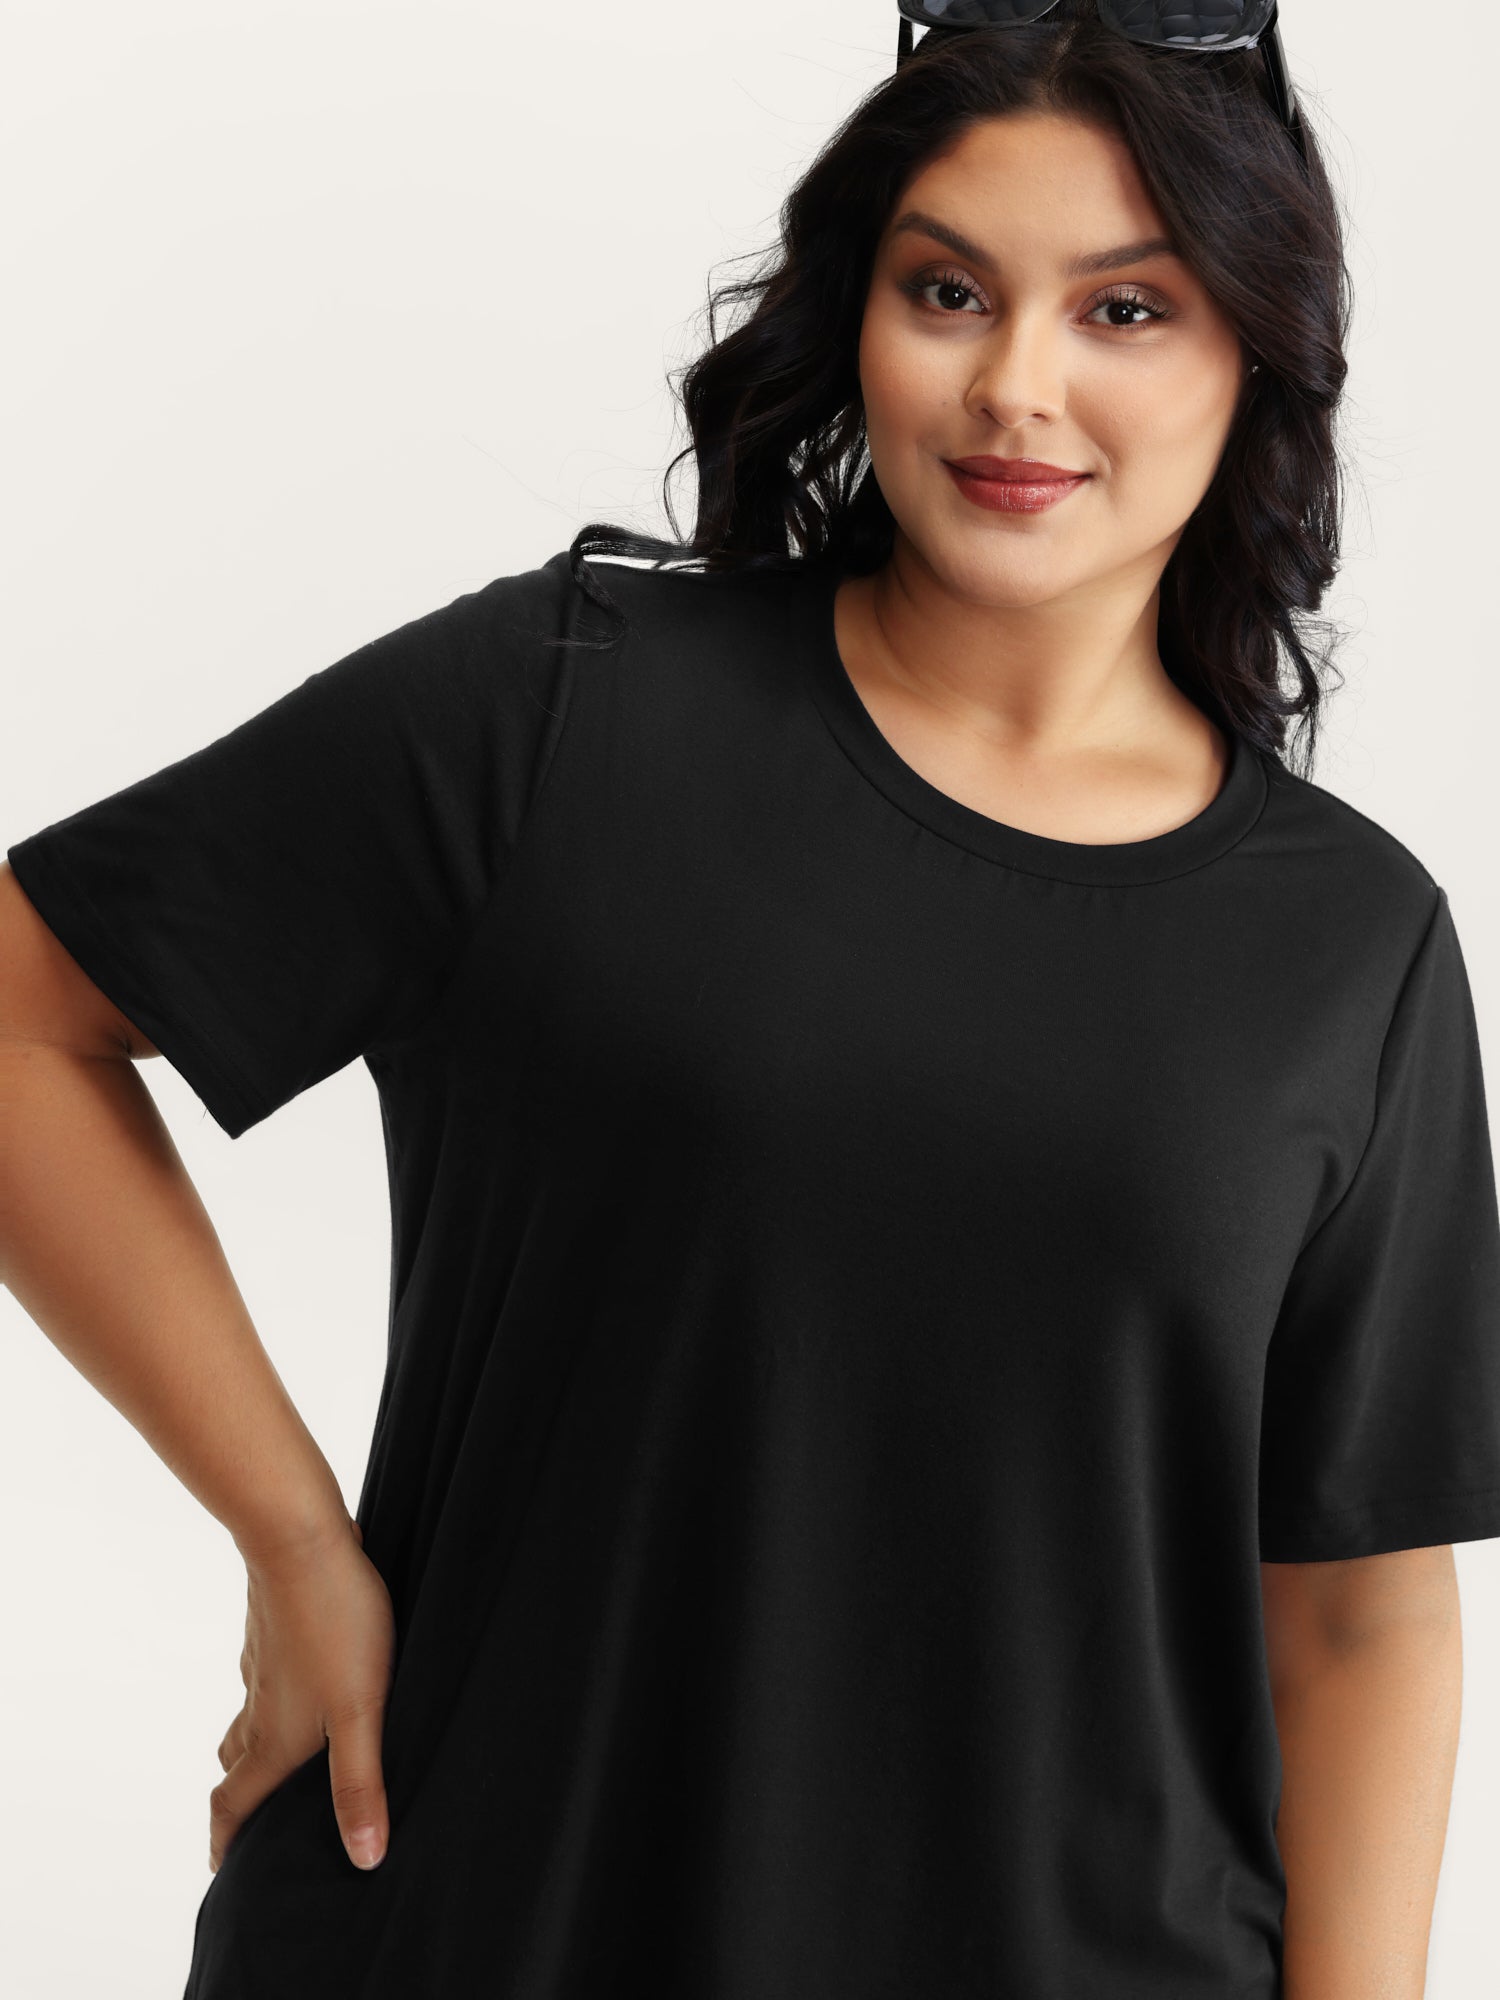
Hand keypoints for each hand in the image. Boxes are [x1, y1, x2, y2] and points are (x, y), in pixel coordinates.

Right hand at [209, 1512, 395, 1874]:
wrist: (300, 1539)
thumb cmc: (337, 1623)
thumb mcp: (360, 1711)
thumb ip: (360, 1783)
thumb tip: (363, 1858)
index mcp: (273, 1738)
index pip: (234, 1803)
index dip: (226, 1841)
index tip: (222, 1869)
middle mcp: (259, 1706)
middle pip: (235, 1765)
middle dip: (239, 1799)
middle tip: (251, 1822)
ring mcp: (261, 1664)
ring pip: (247, 1718)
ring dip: (253, 1746)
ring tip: (278, 1759)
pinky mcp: (270, 1629)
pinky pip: (264, 1677)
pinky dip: (272, 1697)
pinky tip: (301, 1681)